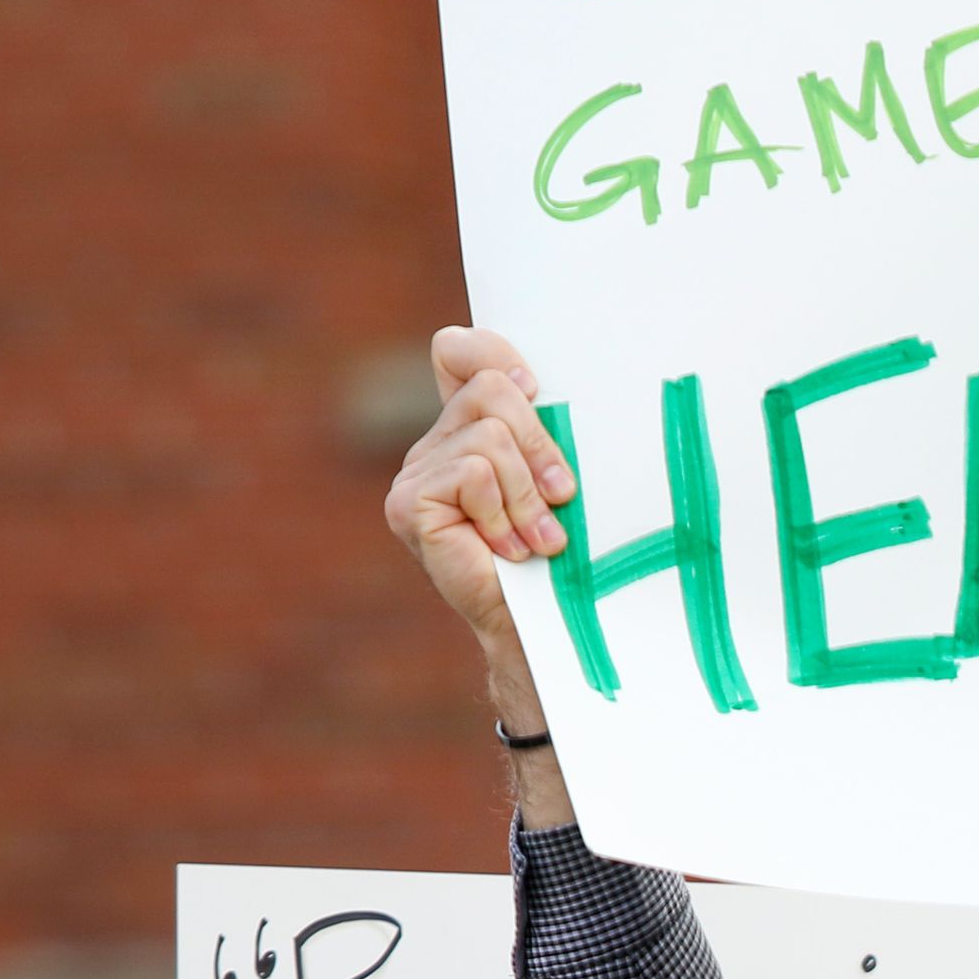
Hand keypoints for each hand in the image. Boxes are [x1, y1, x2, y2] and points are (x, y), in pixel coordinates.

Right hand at [386, 328, 565, 743]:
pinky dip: (505, 511)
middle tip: (562, 494)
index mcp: (468, 428)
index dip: (497, 354)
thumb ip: (552, 428)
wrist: (548, 629)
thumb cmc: (569, 555)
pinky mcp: (409, 505)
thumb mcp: (566, 478)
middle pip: (491, 387)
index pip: (460, 349)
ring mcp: (414, 474)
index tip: (539, 389)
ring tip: (541, 537)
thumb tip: (561, 378)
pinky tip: (511, 549)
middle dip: (541, 441)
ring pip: (489, 434)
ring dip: (529, 491)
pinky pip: (474, 472)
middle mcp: (435, 444)